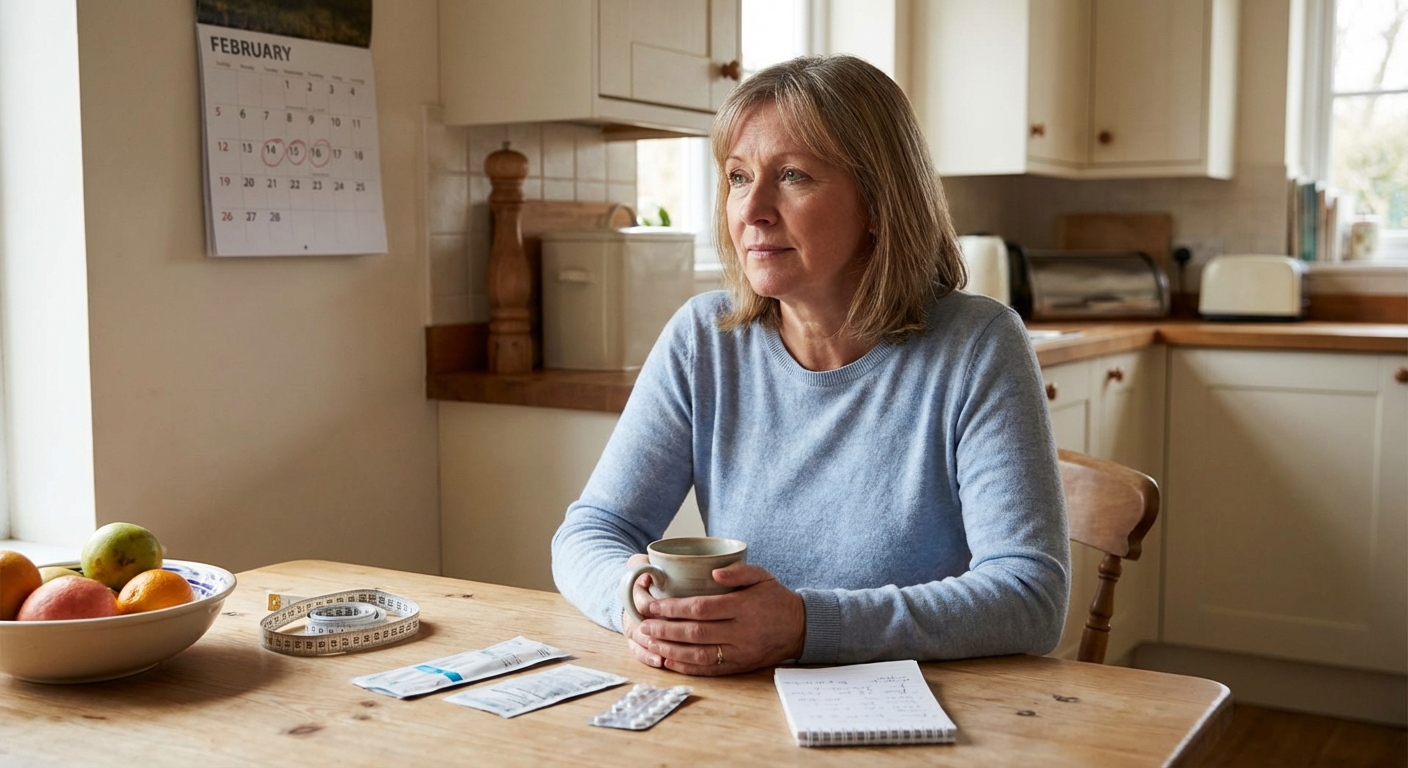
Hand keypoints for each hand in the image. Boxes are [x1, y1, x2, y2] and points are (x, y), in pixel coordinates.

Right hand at [622, 554, 665, 668]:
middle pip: (641, 626)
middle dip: (657, 633)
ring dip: (655, 648)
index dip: (650, 605)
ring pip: (641, 641)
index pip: (640, 601)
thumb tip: (648, 575)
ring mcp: (633, 628)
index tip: (661, 608)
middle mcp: (630, 612)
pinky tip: (661, 662)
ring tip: (669, 655)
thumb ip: (645, 564)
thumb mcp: (643, 562)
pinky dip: (648, 658)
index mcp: (632, 592)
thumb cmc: (646, 572)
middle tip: (676, 637)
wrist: (631, 585)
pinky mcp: (636, 640)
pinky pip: (639, 652)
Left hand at [624, 561, 805, 675]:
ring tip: (650, 641)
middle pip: (695, 632)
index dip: (674, 608)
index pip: (701, 608)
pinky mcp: (739, 666)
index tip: (653, 605)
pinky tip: (668, 659)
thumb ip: (738, 570)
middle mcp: (741, 632)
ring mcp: (740, 652)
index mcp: (744, 607)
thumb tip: (713, 571)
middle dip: (665, 629)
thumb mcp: (762, 575)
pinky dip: (686, 666)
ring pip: (698, 653)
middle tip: (643, 624)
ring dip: (670, 648)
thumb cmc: (775, 598)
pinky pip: (709, 669)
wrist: (800, 628)